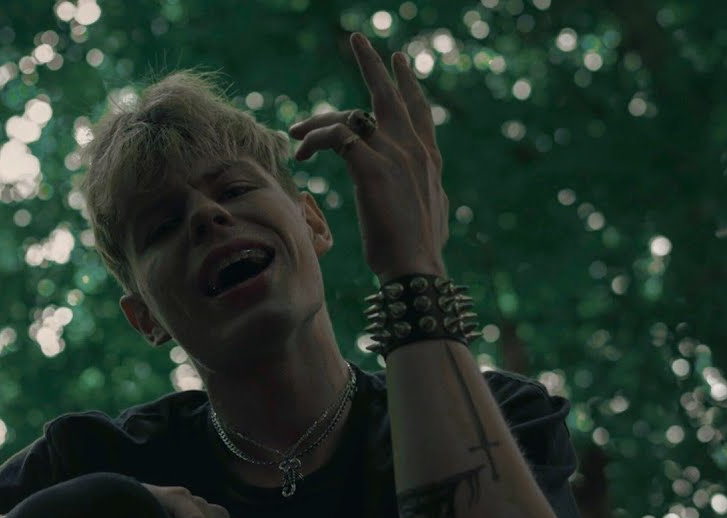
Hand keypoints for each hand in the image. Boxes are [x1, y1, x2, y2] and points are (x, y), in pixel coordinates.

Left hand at [289, 31, 449, 279]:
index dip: (407, 84)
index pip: (418, 110)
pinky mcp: (372, 169)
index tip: (398, 62)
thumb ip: (426, 191)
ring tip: (296, 130)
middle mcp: (415, 150)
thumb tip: (431, 193)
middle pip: (390, 95)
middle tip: (357, 40)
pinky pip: (337, 138)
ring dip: (319, 120)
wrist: (416, 268)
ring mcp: (395, 156)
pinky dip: (316, 139)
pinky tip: (303, 151)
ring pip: (352, 116)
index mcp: (429, 159)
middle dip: (372, 64)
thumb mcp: (430, 212)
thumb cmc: (418, 250)